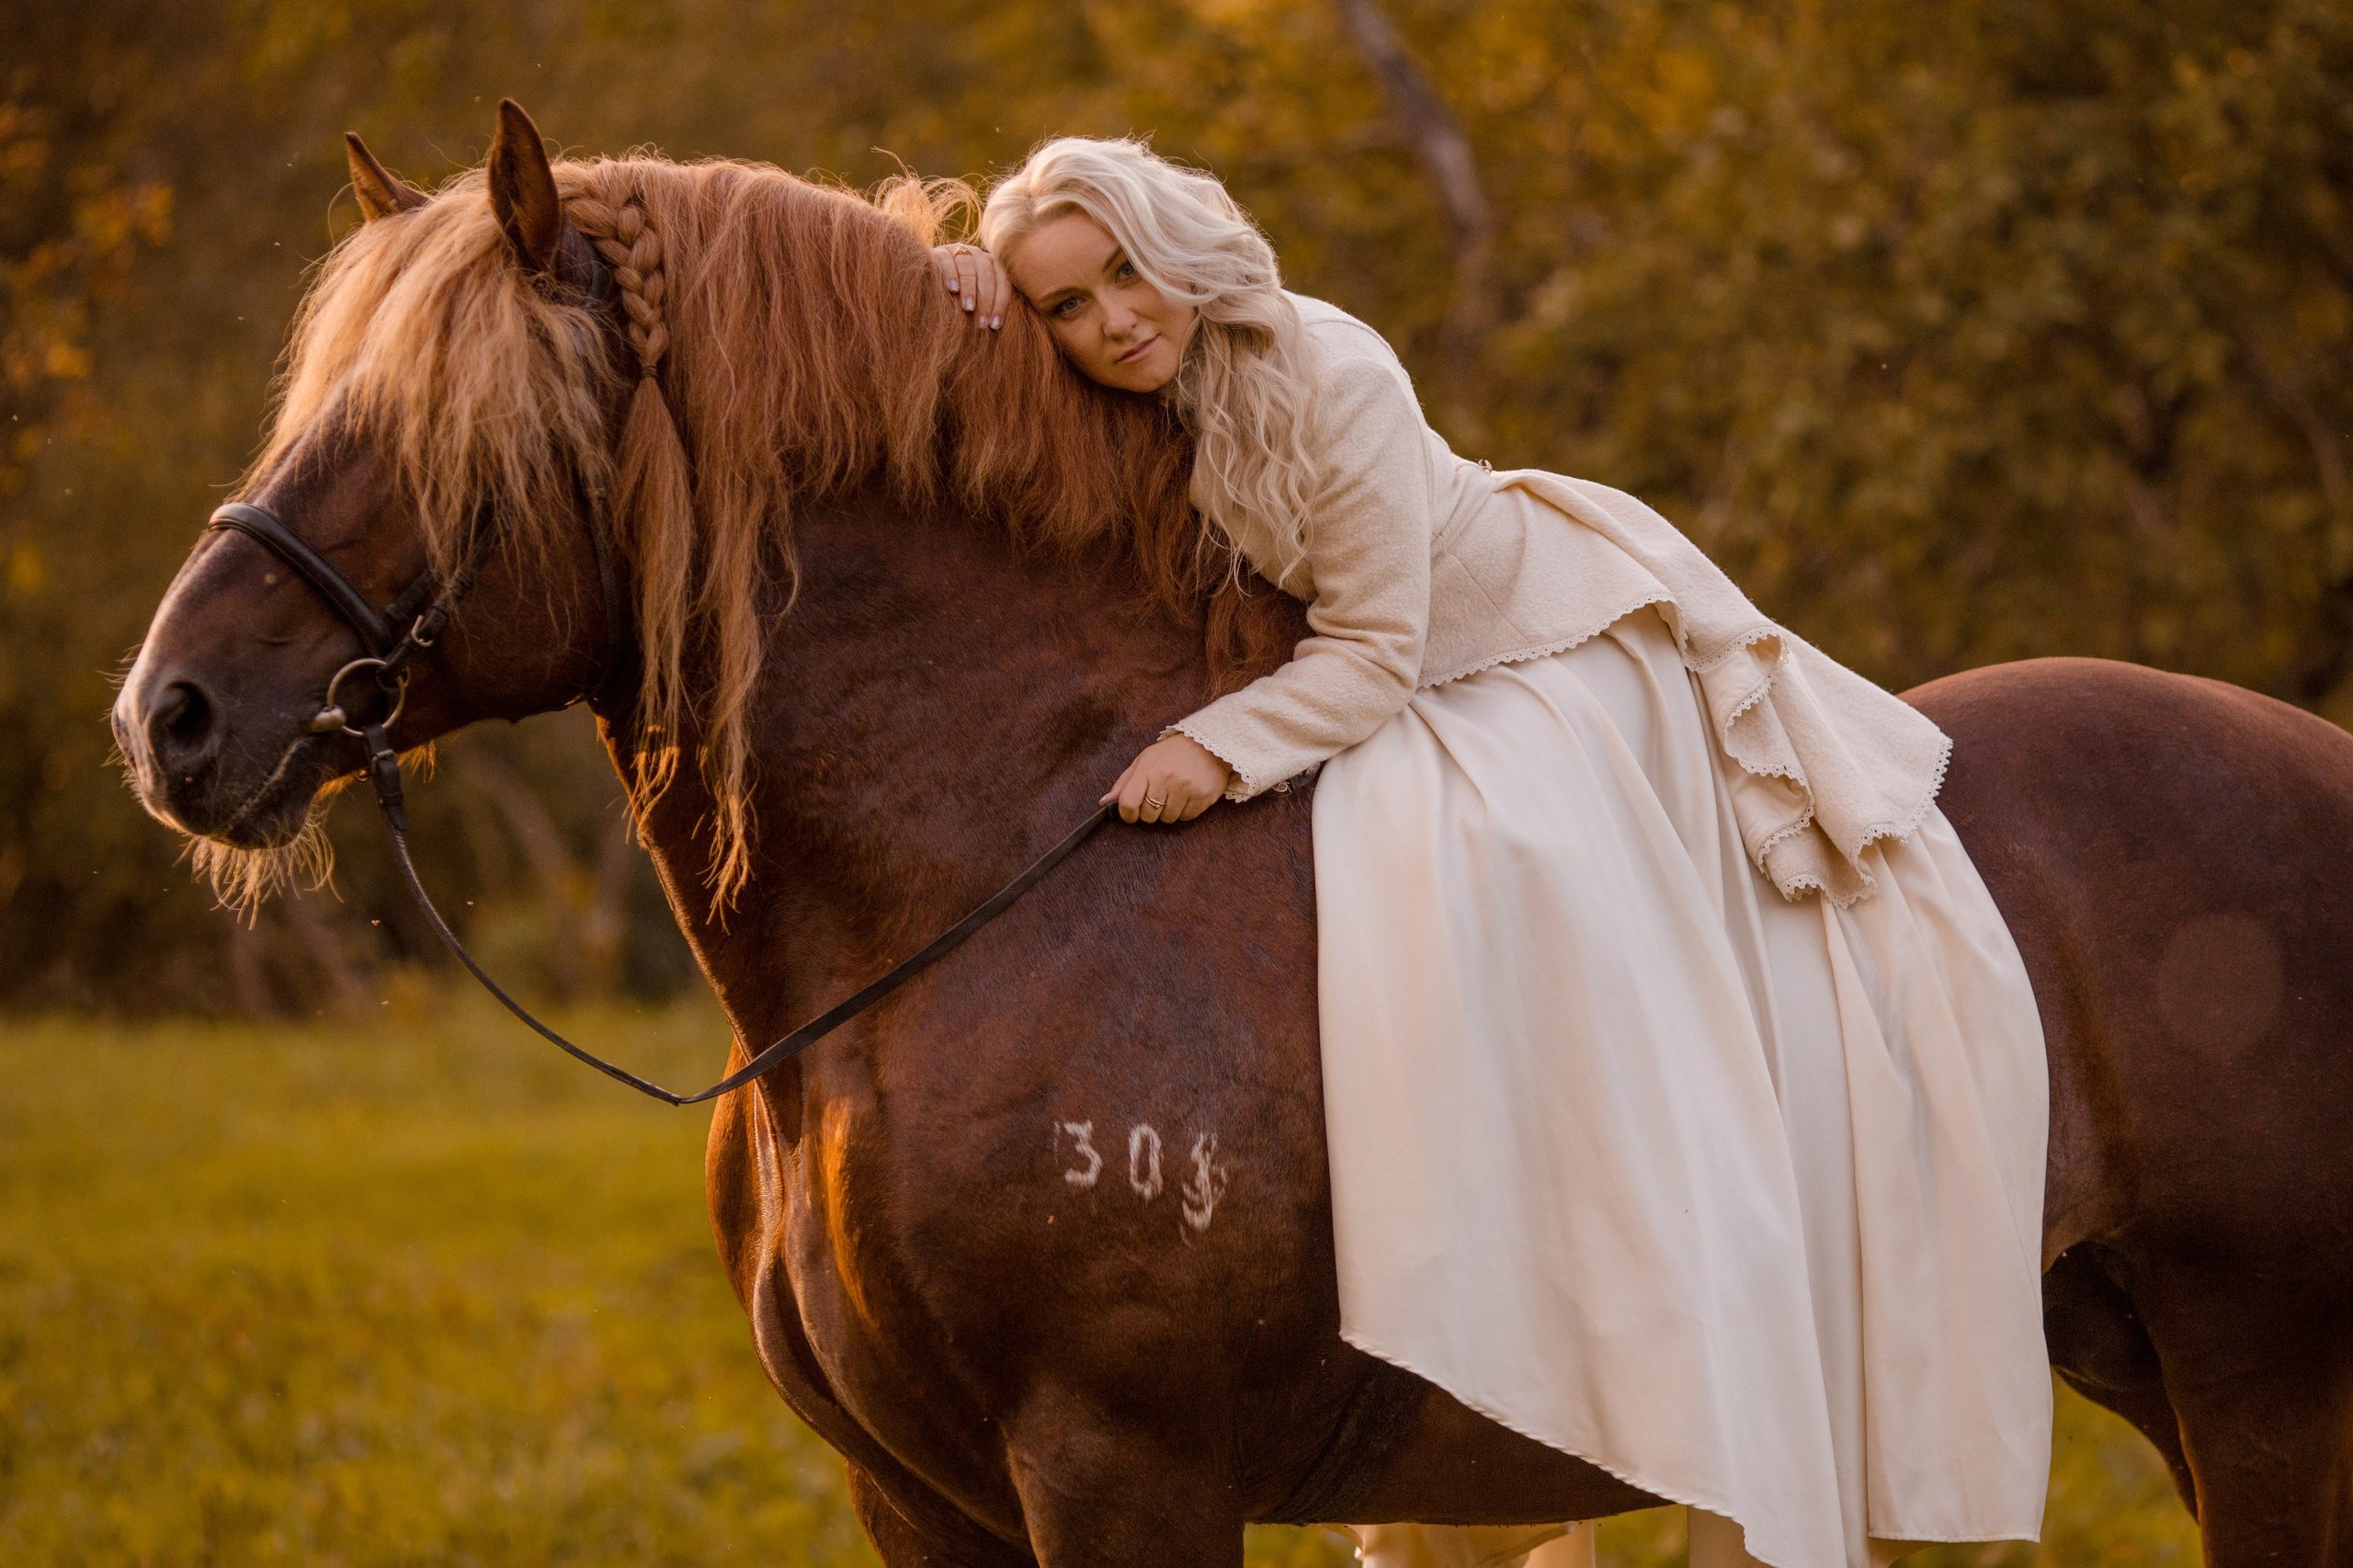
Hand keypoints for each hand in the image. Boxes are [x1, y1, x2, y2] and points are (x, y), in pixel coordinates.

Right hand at [931, 242, 1010, 329]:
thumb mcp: (976, 301)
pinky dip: (950, 274)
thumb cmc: (959, 299)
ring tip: (968, 308)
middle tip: (981, 322)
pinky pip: (947, 260)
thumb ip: (989, 305)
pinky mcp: (940, 251)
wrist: (930, 282)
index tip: (994, 325)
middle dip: (985, 300)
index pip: (1002, 281)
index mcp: (992, 264)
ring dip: (969, 288)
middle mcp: (978, 254)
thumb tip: (997, 326)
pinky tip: (952, 289)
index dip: (1000, 304)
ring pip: (968, 266)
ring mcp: (959, 251)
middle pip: (986, 274)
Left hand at [1102, 733, 1231, 824]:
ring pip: (1167, 819)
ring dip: (1168, 811)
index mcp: (1148, 769)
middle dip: (1149, 812)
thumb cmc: (1172, 753)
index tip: (1130, 813)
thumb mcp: (1145, 760)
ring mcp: (1186, 788)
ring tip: (1174, 793)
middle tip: (1157, 797)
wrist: (1208, 744)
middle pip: (1148, 816)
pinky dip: (1184, 811)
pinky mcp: (1203, 797)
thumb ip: (1125, 782)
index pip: (1128, 803)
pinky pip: (1186, 818)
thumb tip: (1105, 802)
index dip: (1127, 814)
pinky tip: (1187, 795)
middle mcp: (1166, 779)